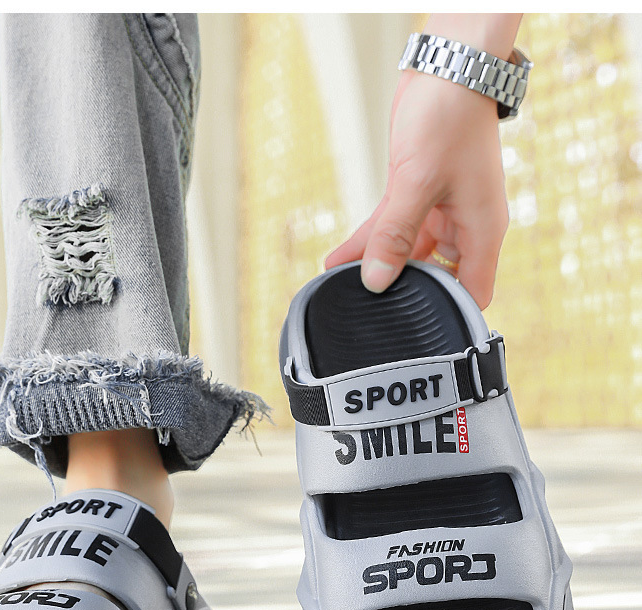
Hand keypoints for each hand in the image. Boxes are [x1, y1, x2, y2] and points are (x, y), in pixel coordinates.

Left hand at [325, 70, 509, 309]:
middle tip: (366, 311)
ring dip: (375, 266)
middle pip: (435, 278)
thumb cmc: (450, 118)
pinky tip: (338, 260)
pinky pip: (392, 229)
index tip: (416, 330)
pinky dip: (368, 242)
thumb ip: (395, 235)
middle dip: (402, 292)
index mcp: (481, 230)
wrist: (447, 68)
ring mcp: (442, 213)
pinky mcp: (419, 196)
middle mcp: (465, 227)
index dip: (451, 316)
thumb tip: (375, 280)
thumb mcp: (417, 183)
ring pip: (407, 253)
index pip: (473, 293)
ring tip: (340, 288)